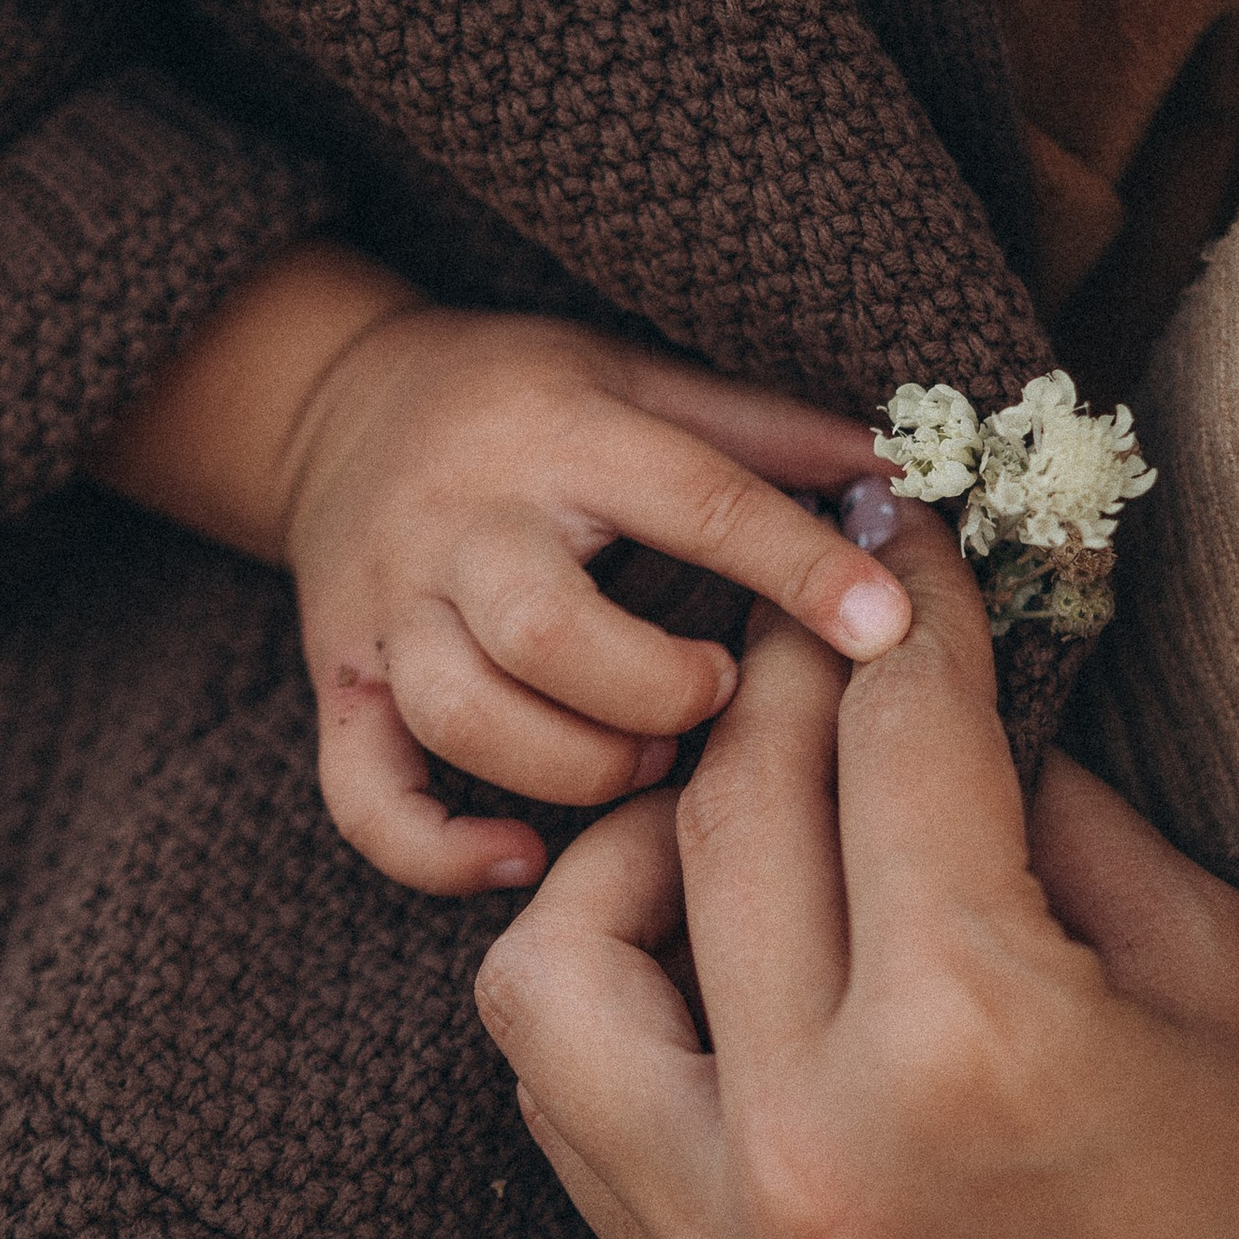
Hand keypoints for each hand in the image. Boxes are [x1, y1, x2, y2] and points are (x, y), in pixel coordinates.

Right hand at [278, 302, 911, 893]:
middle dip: (655, 691)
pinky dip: (439, 850)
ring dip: (574, 764)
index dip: (799, 569)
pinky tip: (524, 859)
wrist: (341, 402)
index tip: (886, 630)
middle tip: (714, 698)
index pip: (695, 501)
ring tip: (648, 761)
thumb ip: (766, 433)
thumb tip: (902, 478)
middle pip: (548, 631)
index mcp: (560, 434)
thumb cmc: (525, 400)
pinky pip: (364, 794)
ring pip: (462, 715)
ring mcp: (388, 609)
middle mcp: (462, 520)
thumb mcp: (639, 379)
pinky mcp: (337, 683)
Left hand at [475, 504, 1238, 1238]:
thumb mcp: (1217, 977)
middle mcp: (816, 1134)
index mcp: (976, 1033)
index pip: (896, 740)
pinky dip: (607, 996)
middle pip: (731, 812)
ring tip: (732, 808)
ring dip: (636, 848)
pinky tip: (703, 948)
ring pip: (566, 960)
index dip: (907, 606)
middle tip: (823, 615)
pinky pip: (572, 1101)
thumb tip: (951, 693)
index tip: (903, 526)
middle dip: (783, 675)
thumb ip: (1058, 813)